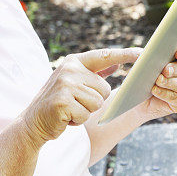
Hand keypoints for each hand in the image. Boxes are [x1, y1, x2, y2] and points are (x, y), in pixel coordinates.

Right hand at [19, 47, 141, 147]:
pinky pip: (86, 114)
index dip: (126, 54)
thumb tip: (116, 64)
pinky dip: (77, 120)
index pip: (105, 55)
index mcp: (74, 62)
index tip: (144, 53)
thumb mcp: (74, 82)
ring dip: (85, 112)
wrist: (33, 122)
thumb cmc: (57, 102)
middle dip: (93, 101)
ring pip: (97, 103)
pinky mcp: (63, 101)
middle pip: (104, 89)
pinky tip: (65, 117)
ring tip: (69, 110)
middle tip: (74, 103)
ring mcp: (65, 84)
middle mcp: (70, 69)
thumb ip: (94, 73)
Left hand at [134, 45, 176, 122]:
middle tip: (165, 70)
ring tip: (158, 80)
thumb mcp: (144, 63)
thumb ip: (143, 55)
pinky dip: (164, 93)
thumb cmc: (147, 76)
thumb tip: (143, 53)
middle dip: (174, 69)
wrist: (142, 99)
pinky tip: (155, 90)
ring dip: (169, 82)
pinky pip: (175, 97)